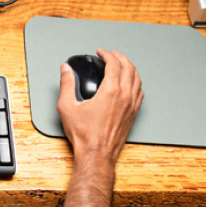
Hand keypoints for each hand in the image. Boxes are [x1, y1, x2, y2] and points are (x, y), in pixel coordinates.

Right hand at [56, 49, 143, 167]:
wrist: (97, 154)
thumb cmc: (84, 134)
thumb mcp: (67, 107)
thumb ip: (66, 85)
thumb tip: (65, 70)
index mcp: (110, 91)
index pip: (114, 64)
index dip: (107, 54)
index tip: (101, 52)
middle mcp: (125, 96)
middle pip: (129, 68)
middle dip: (120, 57)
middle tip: (111, 54)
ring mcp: (132, 106)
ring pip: (137, 79)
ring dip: (130, 68)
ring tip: (121, 64)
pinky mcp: (133, 114)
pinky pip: (140, 92)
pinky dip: (135, 82)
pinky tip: (130, 84)